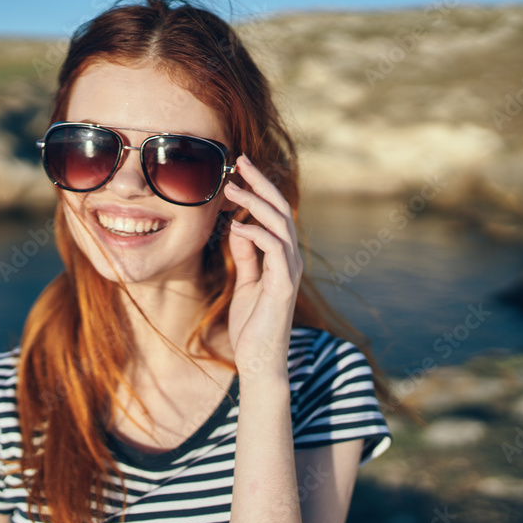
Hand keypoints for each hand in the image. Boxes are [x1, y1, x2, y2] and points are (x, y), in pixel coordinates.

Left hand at [222, 154, 302, 380]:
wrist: (260, 362)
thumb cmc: (253, 325)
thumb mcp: (246, 282)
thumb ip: (246, 256)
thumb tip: (239, 228)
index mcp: (282, 257)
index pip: (275, 213)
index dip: (259, 188)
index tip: (238, 169)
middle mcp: (291, 259)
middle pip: (281, 209)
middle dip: (260, 182)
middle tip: (239, 160)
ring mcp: (290, 271)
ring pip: (279, 224)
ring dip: (255, 202)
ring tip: (231, 188)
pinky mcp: (284, 286)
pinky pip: (274, 250)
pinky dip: (255, 234)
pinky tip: (236, 227)